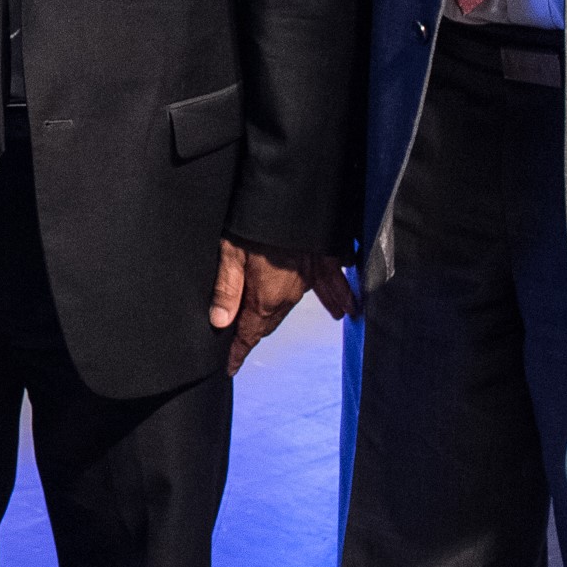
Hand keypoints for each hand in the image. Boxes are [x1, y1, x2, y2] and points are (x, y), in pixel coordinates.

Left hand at [209, 237, 352, 376]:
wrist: (296, 199)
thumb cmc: (258, 224)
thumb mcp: (231, 253)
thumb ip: (227, 290)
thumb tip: (219, 321)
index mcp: (266, 298)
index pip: (249, 334)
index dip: (237, 351)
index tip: (230, 367)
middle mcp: (289, 296)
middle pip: (267, 322)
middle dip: (253, 334)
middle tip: (240, 346)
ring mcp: (308, 281)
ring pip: (289, 307)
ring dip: (276, 318)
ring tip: (265, 331)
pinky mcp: (323, 264)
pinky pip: (332, 287)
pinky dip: (337, 299)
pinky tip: (346, 309)